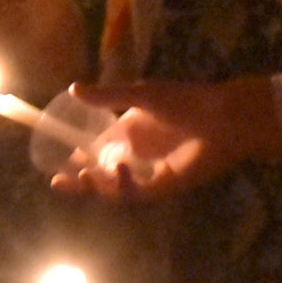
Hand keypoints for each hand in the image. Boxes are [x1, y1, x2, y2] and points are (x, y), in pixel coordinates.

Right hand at [59, 78, 281, 200]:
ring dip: (96, 186)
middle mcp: (137, 155)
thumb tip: (73, 89)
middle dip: (80, 180)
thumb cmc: (185, 101)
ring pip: (115, 188)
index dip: (78, 157)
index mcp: (129, 133)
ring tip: (83, 175)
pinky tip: (117, 169)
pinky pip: (137, 192)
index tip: (60, 159)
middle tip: (59, 181)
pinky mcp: (164, 185)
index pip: (96, 150)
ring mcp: (149, 172)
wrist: (222, 118)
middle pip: (101, 174)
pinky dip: (123, 185)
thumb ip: (108, 97)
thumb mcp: (142, 95)